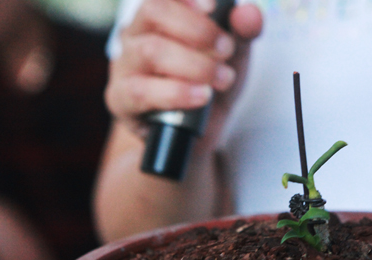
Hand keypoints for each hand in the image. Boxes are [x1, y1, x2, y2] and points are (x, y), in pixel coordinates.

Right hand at [105, 0, 262, 137]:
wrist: (198, 134)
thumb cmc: (209, 85)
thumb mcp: (233, 57)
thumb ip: (243, 33)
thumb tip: (250, 14)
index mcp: (158, 17)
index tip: (213, 7)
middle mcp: (136, 35)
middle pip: (154, 13)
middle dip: (198, 30)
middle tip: (226, 50)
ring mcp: (125, 66)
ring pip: (149, 51)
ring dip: (193, 64)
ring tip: (221, 78)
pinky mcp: (121, 100)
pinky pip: (141, 91)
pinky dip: (176, 93)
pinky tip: (201, 96)